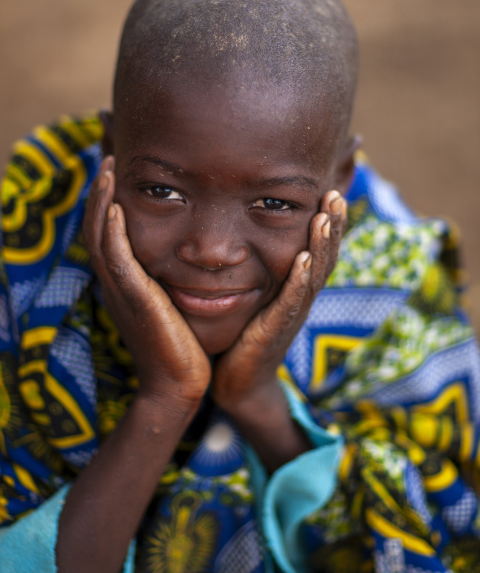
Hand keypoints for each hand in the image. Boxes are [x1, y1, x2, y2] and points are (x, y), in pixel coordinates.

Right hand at [83, 157, 210, 405]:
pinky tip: (116, 208)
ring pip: (101, 239)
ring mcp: (122, 293)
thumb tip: (184, 258)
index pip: (108, 235)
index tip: (117, 173)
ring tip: (108, 171)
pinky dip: (113, 233)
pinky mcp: (135, 302)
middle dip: (100, 194)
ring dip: (101, 203)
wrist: (179, 385)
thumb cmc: (181, 347)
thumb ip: (168, 280)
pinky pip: (117, 261)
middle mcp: (117, 285)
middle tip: (108, 160)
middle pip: (96, 230)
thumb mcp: (171, 306)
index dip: (106, 203)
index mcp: (125, 284)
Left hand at [212, 190, 346, 414]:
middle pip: (324, 257)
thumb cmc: (242, 335)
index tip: (330, 189)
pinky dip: (300, 279)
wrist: (237, 383)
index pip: (316, 249)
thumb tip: (240, 233)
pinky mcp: (276, 330)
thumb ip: (255, 268)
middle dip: (333, 225)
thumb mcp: (253, 294)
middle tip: (336, 193)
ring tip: (328, 216)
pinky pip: (292, 301)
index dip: (327, 222)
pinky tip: (303, 258)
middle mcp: (300, 298)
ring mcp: (292, 315)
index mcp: (295, 287)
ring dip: (322, 245)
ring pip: (314, 275)